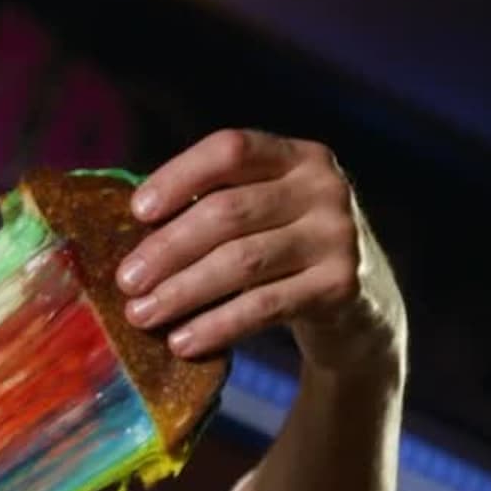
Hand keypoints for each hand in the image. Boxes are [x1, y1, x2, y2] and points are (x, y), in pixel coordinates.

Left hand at [116, 129, 405, 375]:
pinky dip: (217, 324)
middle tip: (126, 281)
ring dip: (182, 290)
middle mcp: (325, 187)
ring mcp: (339, 235)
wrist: (364, 306)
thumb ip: (212, 203)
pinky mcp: (342, 286)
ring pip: (241, 261)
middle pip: (227, 212)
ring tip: (141, 314)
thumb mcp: (263, 213)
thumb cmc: (285, 249)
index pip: (231, 149)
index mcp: (297, 156)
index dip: (179, 177)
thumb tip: (132, 226)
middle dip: (167, 248)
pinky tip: (182, 341)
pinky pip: (264, 306)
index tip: (136, 211)